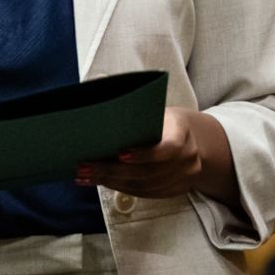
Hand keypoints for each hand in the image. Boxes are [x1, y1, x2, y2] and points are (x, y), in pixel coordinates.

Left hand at [75, 107, 204, 198]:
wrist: (190, 138)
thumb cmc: (161, 119)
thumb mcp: (152, 105)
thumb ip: (126, 95)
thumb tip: (98, 81)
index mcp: (181, 132)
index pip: (167, 148)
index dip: (144, 154)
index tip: (119, 154)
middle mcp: (188, 157)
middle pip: (149, 171)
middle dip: (113, 170)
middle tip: (85, 167)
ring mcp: (183, 177)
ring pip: (144, 185)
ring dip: (112, 181)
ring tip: (85, 175)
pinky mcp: (175, 189)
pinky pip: (146, 193)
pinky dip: (121, 188)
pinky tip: (101, 181)